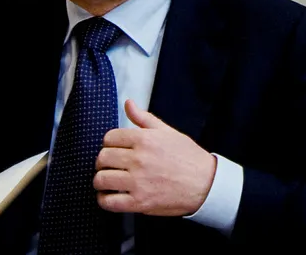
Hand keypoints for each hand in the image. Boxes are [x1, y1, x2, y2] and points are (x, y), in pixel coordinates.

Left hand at [94, 99, 215, 215]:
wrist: (205, 183)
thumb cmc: (187, 157)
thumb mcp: (167, 132)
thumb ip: (143, 118)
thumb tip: (128, 103)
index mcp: (144, 139)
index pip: (109, 138)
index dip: (109, 143)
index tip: (113, 149)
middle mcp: (138, 159)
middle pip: (102, 158)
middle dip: (103, 161)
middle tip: (109, 165)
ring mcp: (138, 182)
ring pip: (101, 179)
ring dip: (100, 180)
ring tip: (107, 180)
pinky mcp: (139, 202)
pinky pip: (109, 202)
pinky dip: (104, 200)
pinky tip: (109, 196)